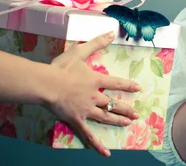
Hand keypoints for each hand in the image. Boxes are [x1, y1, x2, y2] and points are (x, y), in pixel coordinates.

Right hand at [46, 31, 140, 156]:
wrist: (47, 84)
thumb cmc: (61, 67)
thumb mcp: (80, 51)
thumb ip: (96, 42)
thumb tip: (112, 32)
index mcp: (95, 81)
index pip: (116, 83)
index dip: (127, 85)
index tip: (138, 88)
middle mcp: (94, 96)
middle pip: (113, 104)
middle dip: (125, 108)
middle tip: (136, 114)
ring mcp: (86, 110)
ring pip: (105, 117)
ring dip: (117, 121)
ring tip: (127, 124)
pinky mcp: (76, 120)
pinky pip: (88, 135)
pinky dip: (97, 145)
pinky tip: (106, 153)